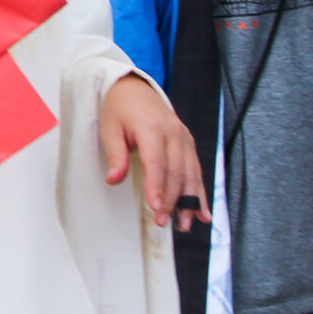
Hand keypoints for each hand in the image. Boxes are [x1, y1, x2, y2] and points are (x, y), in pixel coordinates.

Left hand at [101, 71, 208, 229]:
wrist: (135, 89)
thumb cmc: (120, 109)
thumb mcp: (109, 128)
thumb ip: (115, 155)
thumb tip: (113, 180)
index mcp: (152, 128)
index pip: (157, 163)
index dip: (157, 187)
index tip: (156, 207)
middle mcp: (174, 134)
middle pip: (175, 173)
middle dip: (170, 200)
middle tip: (162, 222)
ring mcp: (185, 139)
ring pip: (190, 175)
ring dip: (188, 202)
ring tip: (184, 224)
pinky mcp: (189, 144)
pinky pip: (196, 170)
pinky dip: (200, 193)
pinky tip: (203, 212)